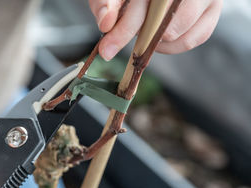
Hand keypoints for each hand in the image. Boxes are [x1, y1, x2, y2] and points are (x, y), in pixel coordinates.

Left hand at [89, 0, 222, 59]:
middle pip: (164, 23)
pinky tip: (161, 37)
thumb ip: (105, 3)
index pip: (142, 6)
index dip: (122, 31)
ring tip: (147, 32)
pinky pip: (196, 37)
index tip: (106, 50)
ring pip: (178, 33)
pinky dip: (175, 44)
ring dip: (157, 41)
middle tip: (130, 38)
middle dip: (142, 37)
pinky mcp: (213, 9)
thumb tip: (106, 23)